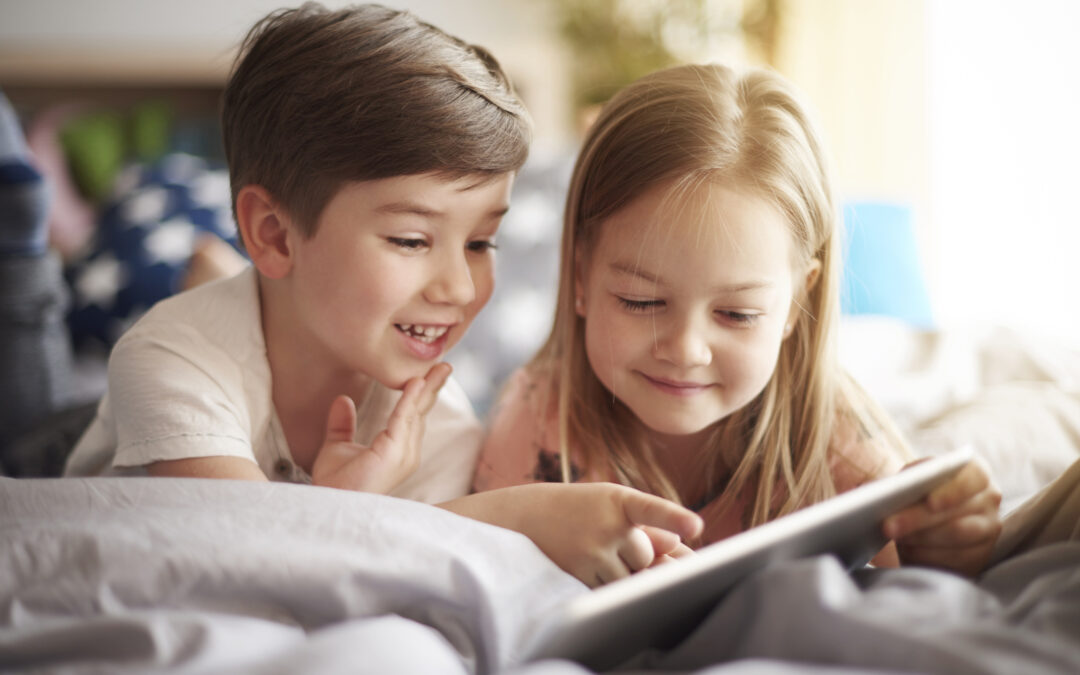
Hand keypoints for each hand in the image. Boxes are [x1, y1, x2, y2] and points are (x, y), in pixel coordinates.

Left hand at [311, 363, 451, 493]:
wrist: (330, 504)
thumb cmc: (336, 484)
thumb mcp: (336, 447)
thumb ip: (342, 424)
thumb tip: (343, 399)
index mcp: (397, 450)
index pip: (412, 417)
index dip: (420, 395)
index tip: (427, 373)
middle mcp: (406, 452)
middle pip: (422, 412)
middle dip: (433, 387)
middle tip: (444, 365)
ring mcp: (403, 454)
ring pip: (416, 412)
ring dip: (427, 387)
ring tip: (439, 367)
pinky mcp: (394, 453)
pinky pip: (403, 418)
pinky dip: (410, 398)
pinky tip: (416, 382)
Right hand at [443, 482, 703, 586]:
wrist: (520, 517)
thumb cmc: (575, 509)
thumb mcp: (609, 505)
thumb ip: (647, 524)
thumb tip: (682, 547)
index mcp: (617, 499)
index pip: (649, 509)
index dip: (673, 518)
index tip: (696, 525)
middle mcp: (604, 524)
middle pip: (646, 557)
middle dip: (634, 556)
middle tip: (600, 536)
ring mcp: (589, 552)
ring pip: (629, 578)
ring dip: (617, 572)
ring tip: (587, 549)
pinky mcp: (577, 575)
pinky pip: (608, 591)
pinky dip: (601, 584)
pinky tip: (580, 563)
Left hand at [883, 458, 1001, 576]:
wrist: (927, 517)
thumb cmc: (919, 491)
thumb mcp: (914, 478)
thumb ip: (908, 481)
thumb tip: (889, 493)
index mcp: (976, 473)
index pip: (970, 479)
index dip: (951, 491)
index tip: (929, 502)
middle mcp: (989, 499)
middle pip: (956, 514)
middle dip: (919, 521)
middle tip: (888, 526)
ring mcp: (988, 530)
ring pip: (956, 538)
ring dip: (920, 540)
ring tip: (895, 538)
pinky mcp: (981, 556)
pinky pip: (955, 561)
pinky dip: (928, 557)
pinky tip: (909, 553)